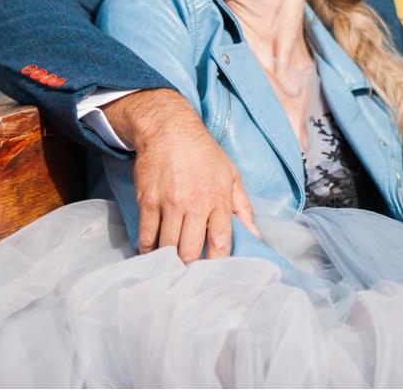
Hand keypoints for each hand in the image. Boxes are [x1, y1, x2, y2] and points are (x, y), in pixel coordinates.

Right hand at [107, 89, 259, 261]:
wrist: (169, 130)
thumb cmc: (204, 153)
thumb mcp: (231, 176)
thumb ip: (243, 208)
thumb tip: (256, 235)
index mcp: (218, 198)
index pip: (221, 242)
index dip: (218, 263)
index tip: (216, 272)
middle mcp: (194, 204)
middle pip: (190, 251)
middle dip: (191, 266)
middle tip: (191, 273)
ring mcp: (169, 203)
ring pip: (168, 246)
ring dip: (170, 260)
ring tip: (173, 266)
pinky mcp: (148, 201)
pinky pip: (146, 235)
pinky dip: (148, 249)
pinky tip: (153, 253)